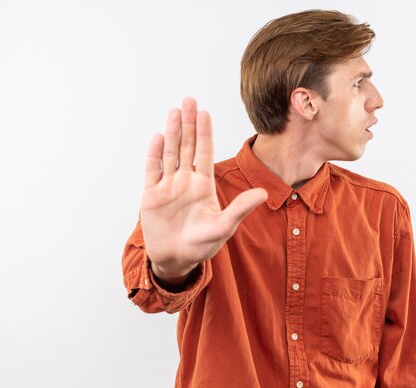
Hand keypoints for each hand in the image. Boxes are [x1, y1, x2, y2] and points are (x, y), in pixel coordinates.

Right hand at [140, 97, 266, 281]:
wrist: (176, 259)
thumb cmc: (202, 245)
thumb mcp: (224, 227)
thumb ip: (240, 209)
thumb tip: (264, 193)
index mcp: (203, 185)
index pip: (204, 152)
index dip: (204, 132)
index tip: (205, 113)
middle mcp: (186, 181)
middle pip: (186, 146)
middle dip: (188, 124)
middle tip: (189, 100)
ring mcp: (168, 186)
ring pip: (170, 153)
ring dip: (172, 132)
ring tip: (174, 111)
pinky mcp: (151, 195)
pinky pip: (152, 169)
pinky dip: (154, 153)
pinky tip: (158, 137)